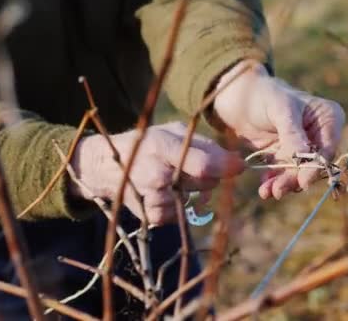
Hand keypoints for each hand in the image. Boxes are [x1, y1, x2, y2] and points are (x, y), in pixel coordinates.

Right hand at [70, 122, 243, 224]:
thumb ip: (203, 143)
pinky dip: (181, 203)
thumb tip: (236, 159)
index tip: (241, 165)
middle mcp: (158, 175)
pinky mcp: (153, 216)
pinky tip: (167, 191)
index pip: (204, 165)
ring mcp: (154, 198)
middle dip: (210, 175)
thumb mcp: (171, 131)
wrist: (107, 167)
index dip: (227, 166)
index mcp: (163, 147)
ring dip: (195, 190)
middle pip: (205, 182)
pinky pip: (183, 212)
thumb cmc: (146, 143)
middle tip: (197, 166)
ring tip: (176, 177)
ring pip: (196, 198)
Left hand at [213, 60, 344, 199]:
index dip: (317, 166)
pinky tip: (264, 186)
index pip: (328, 148)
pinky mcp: (285, 157)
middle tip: (278, 190)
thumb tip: (305, 158)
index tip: (304, 181)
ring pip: (298, 173)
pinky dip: (274, 181)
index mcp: (328, 117)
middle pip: (313, 165)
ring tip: (268, 191)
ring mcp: (302, 148)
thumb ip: (293, 134)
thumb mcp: (280, 109)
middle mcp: (319, 135)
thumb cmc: (264, 94)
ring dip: (284, 184)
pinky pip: (283, 174)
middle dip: (296, 179)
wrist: (239, 96)